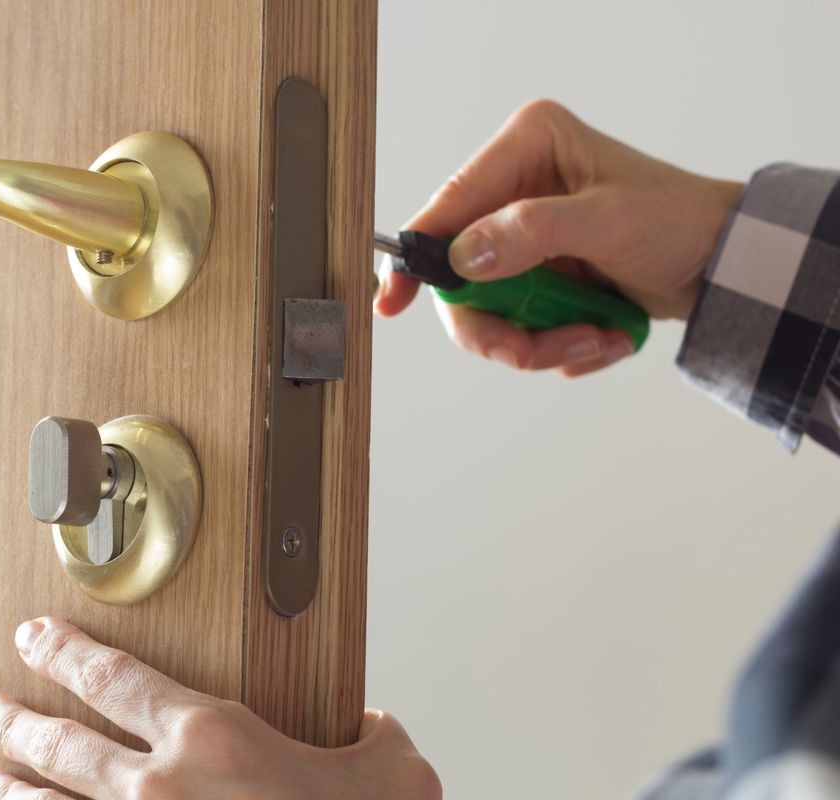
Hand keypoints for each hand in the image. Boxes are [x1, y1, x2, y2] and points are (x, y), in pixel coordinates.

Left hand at [0, 617, 441, 798]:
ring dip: (6, 791)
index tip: (34, 638)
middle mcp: (158, 790)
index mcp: (212, 739)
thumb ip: (370, 737)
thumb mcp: (391, 772)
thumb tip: (371, 730)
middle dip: (14, 722)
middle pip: (61, 743)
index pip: (113, 676)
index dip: (64, 652)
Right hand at [375, 99, 743, 376]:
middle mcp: (515, 189)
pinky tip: (602, 335)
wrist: (725, 264)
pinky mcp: (538, 277)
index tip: (393, 302)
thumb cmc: (680, 222)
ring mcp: (524, 239)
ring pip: (488, 311)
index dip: (417, 257)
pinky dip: (558, 346)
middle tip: (533, 353)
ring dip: (537, 342)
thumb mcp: (608, 221)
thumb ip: (530, 233)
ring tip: (592, 342)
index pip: (449, 204)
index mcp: (526, 147)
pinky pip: (519, 327)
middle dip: (500, 325)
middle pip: (461, 274)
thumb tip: (461, 258)